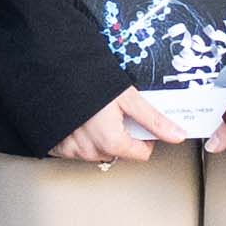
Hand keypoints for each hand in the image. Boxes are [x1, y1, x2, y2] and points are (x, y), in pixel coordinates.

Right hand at [49, 87, 207, 164]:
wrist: (47, 71)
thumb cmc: (86, 81)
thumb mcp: (127, 97)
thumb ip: (153, 120)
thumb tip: (177, 135)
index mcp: (110, 142)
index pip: (141, 154)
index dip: (145, 136)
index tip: (138, 120)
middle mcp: (89, 152)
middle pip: (119, 152)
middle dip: (121, 135)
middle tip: (113, 112)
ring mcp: (71, 151)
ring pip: (98, 151)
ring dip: (100, 137)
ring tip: (94, 113)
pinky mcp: (56, 147)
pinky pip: (76, 148)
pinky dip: (80, 137)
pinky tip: (79, 119)